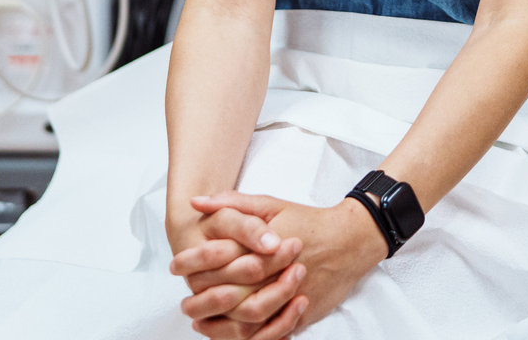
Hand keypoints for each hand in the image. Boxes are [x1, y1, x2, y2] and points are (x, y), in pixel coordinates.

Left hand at [189, 192, 389, 329]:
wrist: (350, 239)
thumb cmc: (307, 220)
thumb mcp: (270, 204)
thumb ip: (232, 203)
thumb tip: (196, 202)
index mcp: (262, 245)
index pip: (219, 259)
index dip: (193, 264)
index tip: (176, 267)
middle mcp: (273, 272)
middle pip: (229, 293)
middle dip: (201, 300)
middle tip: (184, 304)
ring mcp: (287, 295)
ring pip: (246, 318)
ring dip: (219, 324)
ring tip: (199, 322)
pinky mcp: (300, 312)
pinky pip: (270, 331)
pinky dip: (247, 335)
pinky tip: (230, 332)